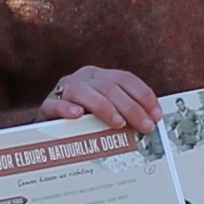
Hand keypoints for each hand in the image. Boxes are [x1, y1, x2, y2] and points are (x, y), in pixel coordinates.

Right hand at [41, 65, 158, 135]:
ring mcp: (65, 89)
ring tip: (118, 123)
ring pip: (85, 92)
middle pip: (110, 87)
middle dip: (131, 108)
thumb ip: (123, 112)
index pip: (126, 79)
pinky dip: (67, 108)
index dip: (144, 96)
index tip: (156, 114)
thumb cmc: (82, 117)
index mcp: (100, 76)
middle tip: (144, 126)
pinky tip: (77, 115)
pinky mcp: (48, 104)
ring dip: (104, 108)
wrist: (50, 123)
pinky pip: (56, 103)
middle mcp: (84, 78)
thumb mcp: (105, 110)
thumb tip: (149, 123)